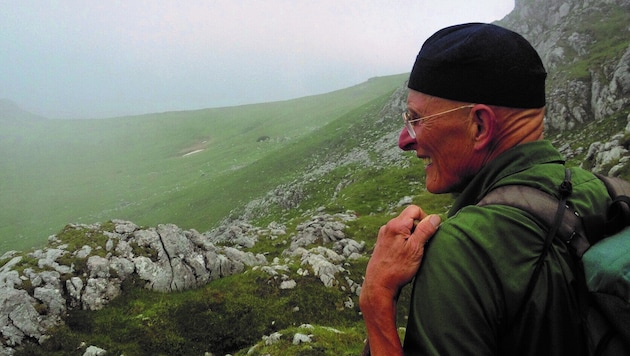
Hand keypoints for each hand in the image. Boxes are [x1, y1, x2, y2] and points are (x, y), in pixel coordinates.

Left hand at [360, 205, 440, 355]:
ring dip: (412, 238)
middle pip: (409, 219)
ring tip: (413, 254)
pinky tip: (405, 257)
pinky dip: (405, 244)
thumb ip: (425, 230)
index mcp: (396, 225)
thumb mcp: (416, 248)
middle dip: (419, 229)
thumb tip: (435, 217)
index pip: (415, 209)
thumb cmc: (398, 268)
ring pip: (404, 229)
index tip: (427, 234)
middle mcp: (388, 227)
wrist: (378, 285)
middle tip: (421, 246)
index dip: (425, 218)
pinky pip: (398, 238)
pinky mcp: (383, 244)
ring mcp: (384, 236)